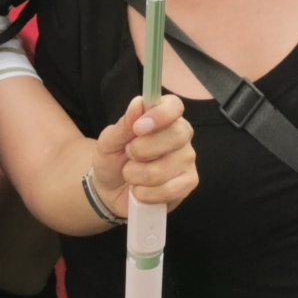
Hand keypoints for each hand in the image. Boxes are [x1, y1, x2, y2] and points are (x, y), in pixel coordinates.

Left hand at [91, 95, 197, 216]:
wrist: (110, 190)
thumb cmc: (113, 159)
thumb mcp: (109, 141)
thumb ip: (124, 124)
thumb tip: (139, 103)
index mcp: (164, 117)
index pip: (174, 106)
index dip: (160, 115)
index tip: (138, 127)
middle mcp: (181, 134)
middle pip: (175, 136)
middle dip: (141, 150)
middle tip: (129, 154)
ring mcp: (187, 159)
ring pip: (164, 169)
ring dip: (137, 175)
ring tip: (132, 174)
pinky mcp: (188, 182)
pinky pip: (168, 190)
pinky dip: (146, 193)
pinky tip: (141, 190)